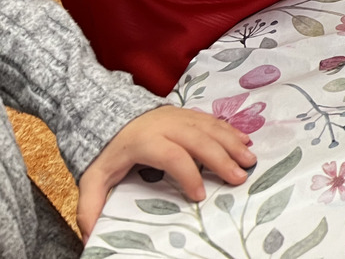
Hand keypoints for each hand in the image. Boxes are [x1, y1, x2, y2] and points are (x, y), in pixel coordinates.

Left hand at [77, 106, 254, 238]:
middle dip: (222, 159)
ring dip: (233, 144)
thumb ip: (91, 206)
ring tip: (250, 160)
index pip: (172, 156)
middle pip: (199, 140)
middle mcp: (167, 125)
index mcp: (145, 141)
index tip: (199, 196)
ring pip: (211, 128)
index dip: (188, 175)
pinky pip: (214, 120)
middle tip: (239, 178)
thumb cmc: (107, 151)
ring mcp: (180, 116)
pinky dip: (232, 130)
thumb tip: (90, 238)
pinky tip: (246, 140)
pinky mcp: (189, 113)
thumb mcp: (93, 178)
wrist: (110, 111)